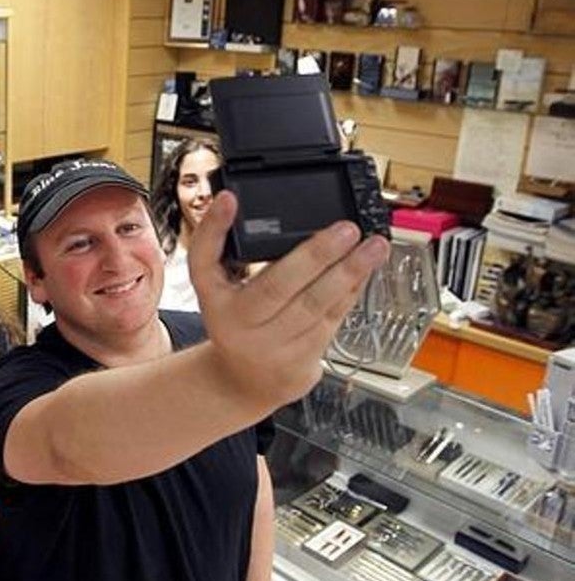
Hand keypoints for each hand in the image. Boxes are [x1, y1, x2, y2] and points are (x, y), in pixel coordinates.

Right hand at [190, 192, 388, 405]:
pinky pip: (332, 320)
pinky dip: (351, 292)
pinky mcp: (304, 359)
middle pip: (278, 287)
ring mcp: (275, 346)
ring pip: (315, 305)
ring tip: (373, 247)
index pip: (207, 263)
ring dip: (349, 273)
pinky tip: (366, 271)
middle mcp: (242, 327)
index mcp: (216, 303)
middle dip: (317, 255)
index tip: (230, 199)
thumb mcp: (213, 289)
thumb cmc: (234, 322)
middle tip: (347, 229)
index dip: (215, 229)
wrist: (245, 381)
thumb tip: (230, 202)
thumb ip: (217, 248)